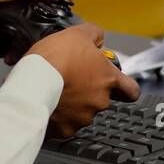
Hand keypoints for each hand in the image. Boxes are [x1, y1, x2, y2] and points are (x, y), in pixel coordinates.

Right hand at [24, 23, 139, 136]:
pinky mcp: (66, 129)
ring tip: (55, 91)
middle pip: (101, 99)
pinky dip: (58, 117)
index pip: (131, 90)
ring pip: (82, 112)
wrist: (32, 82)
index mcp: (109, 79)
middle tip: (72, 81)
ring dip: (73, 104)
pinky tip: (47, 103)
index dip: (125, 88)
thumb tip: (98, 39)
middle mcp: (100, 101)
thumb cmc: (56, 59)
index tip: (116, 84)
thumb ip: (94, 34)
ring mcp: (83, 117)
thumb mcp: (78, 33)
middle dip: (89, 92)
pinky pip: (64, 124)